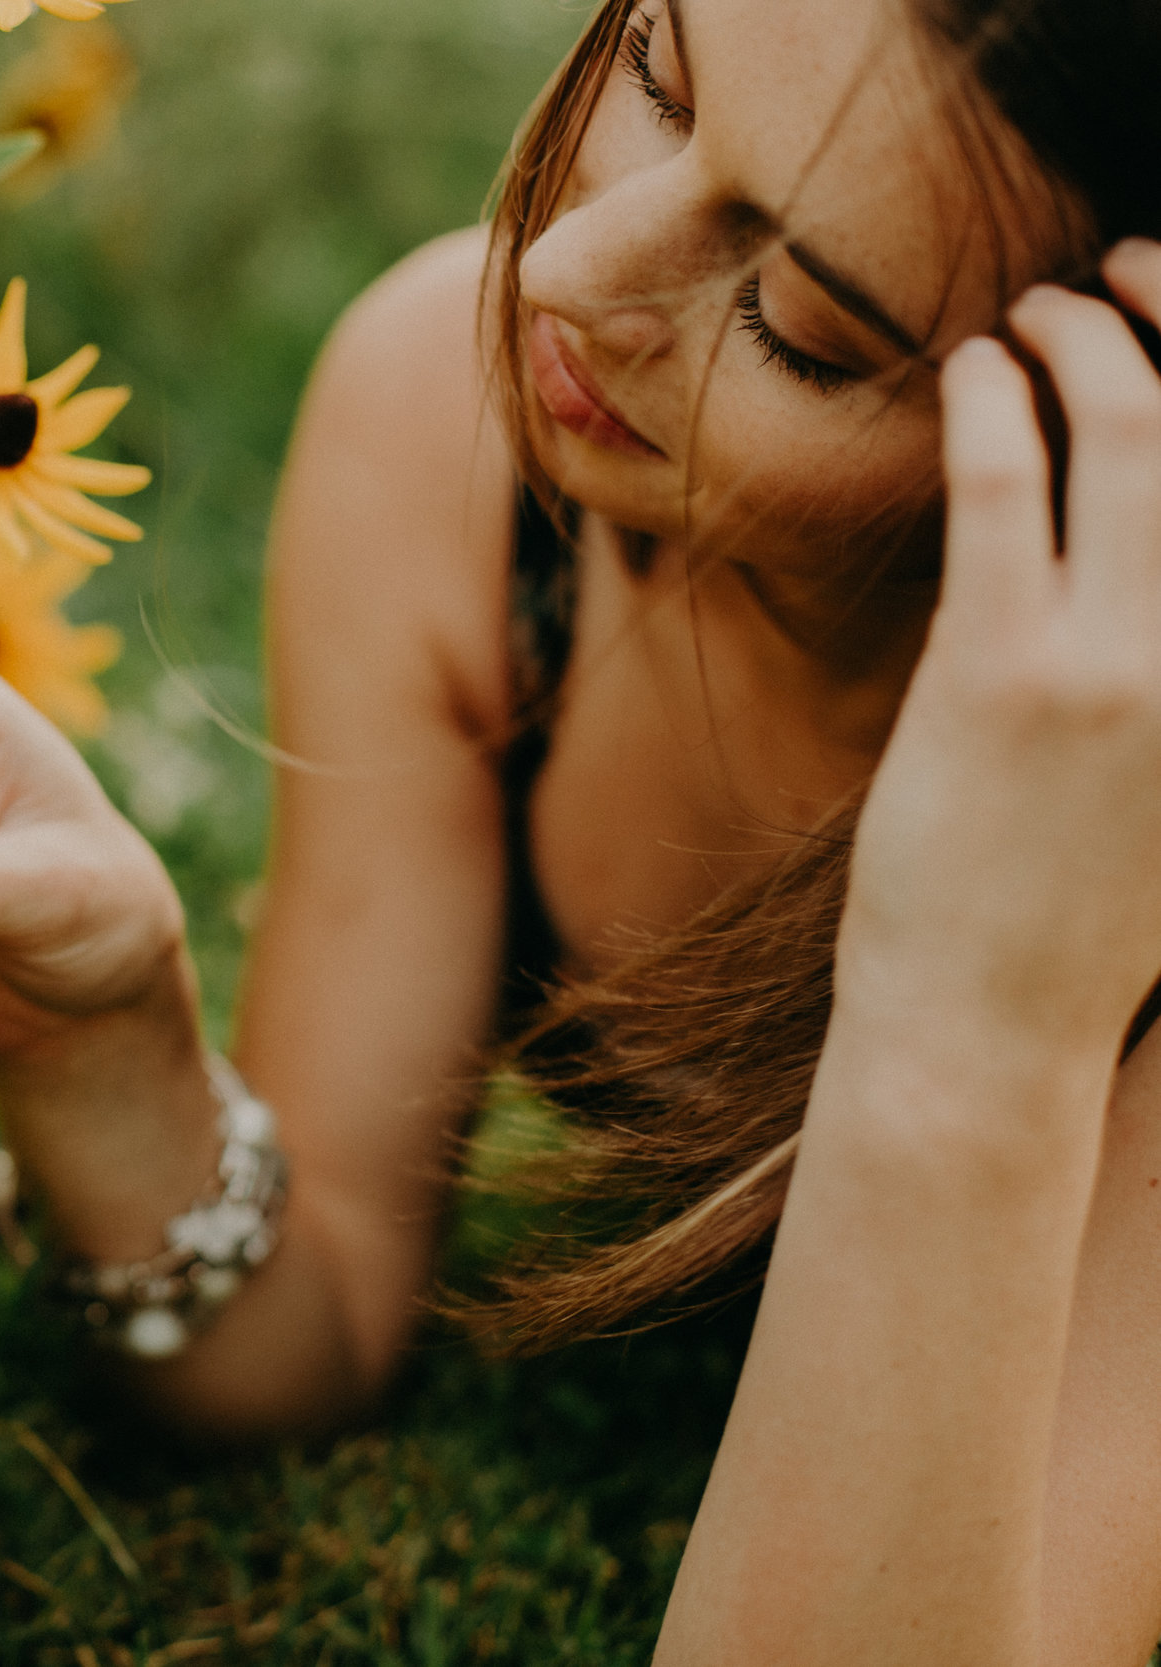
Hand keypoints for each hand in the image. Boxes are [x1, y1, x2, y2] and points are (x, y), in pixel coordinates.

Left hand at [843, 241, 1160, 1057]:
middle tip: (1115, 276)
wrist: (989, 1022)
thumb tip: (1148, 536)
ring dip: (1082, 339)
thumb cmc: (1078, 911)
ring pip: (1128, 431)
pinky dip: (992, 402)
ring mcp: (1124, 662)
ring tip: (1036, 313)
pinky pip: (1005, 485)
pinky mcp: (1004, 672)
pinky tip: (971, 372)